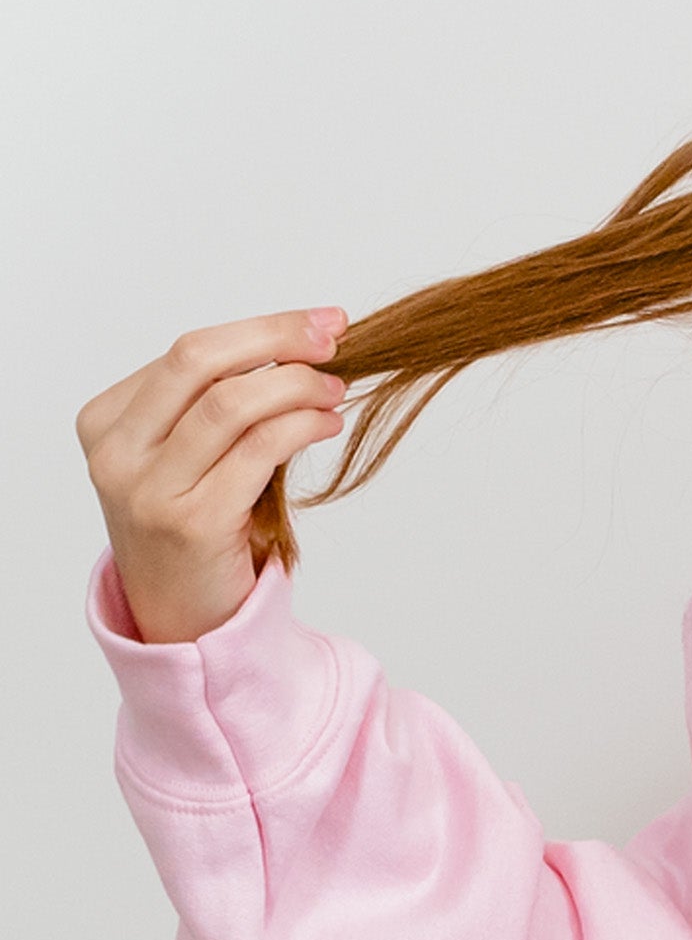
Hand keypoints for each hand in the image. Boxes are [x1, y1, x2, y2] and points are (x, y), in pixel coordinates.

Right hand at [76, 309, 350, 643]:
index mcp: (107, 422)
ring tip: (336, 389)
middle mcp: (117, 452)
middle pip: (200, 361)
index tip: (320, 322)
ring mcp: (148, 488)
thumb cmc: (197, 527)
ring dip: (296, 386)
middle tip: (334, 334)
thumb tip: (301, 346)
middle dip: (277, 338)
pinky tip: (328, 423)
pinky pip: (257, 451)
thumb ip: (219, 405)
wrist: (183, 617)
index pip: (189, 353)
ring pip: (230, 404)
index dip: (261, 329)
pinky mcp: (192, 522)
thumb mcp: (189, 457)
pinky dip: (301, 426)